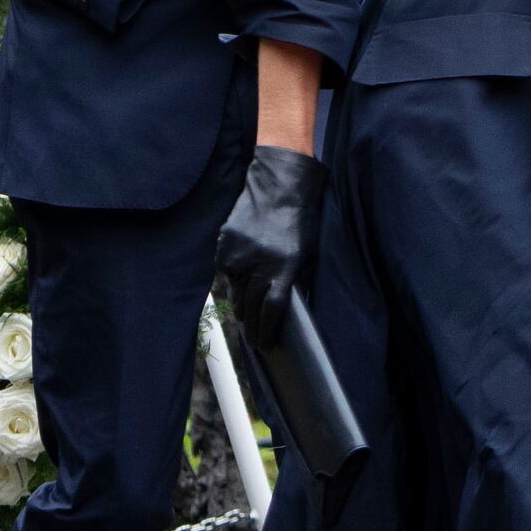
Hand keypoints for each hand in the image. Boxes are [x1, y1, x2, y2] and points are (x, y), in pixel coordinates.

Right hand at [215, 144, 326, 323]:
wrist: (279, 184)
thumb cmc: (299, 220)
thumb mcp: (306, 254)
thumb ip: (296, 282)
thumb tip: (287, 311)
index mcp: (283, 267)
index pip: (271, 310)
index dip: (267, 332)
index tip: (265, 346)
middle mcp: (258, 263)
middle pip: (250, 307)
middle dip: (252, 326)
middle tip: (253, 340)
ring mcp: (237, 254)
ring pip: (235, 293)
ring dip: (242, 306)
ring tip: (245, 318)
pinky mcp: (224, 245)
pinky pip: (226, 273)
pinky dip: (233, 280)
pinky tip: (241, 281)